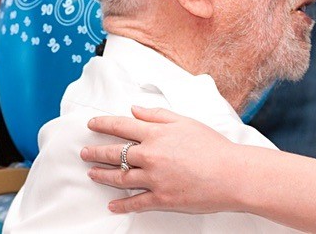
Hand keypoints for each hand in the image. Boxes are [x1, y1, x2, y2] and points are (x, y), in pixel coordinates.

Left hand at [80, 106, 240, 213]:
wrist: (231, 174)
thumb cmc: (213, 146)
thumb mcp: (186, 122)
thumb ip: (157, 115)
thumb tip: (134, 109)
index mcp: (156, 134)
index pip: (121, 126)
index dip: (103, 125)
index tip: (91, 125)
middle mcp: (150, 156)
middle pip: (114, 153)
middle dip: (95, 152)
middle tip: (84, 153)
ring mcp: (153, 179)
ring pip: (119, 178)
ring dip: (102, 175)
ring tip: (92, 174)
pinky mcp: (161, 198)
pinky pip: (135, 203)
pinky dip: (122, 205)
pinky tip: (112, 205)